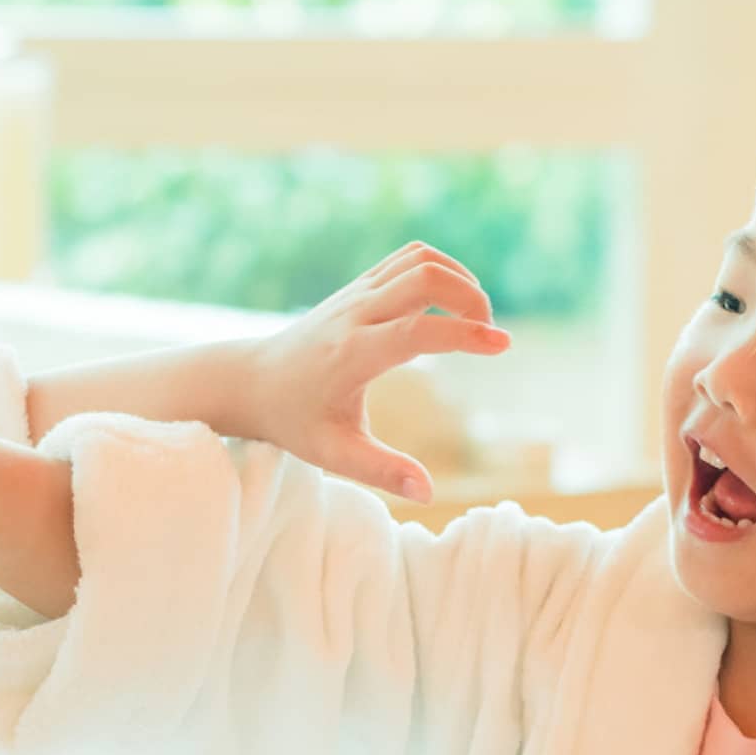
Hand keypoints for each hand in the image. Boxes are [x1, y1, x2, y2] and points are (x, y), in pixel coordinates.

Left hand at [243, 242, 511, 502]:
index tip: (502, 345)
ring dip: (460, 279)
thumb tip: (429, 494)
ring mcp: (357, 294)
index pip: (418, 330)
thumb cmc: (294, 422)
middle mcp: (356, 314)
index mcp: (352, 354)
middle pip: (425, 277)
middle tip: (488, 337)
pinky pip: (408, 260)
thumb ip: (382, 471)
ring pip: (419, 260)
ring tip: (475, 321)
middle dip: (471, 297)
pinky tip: (451, 305)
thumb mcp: (333, 454)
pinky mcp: (360, 286)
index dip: (464, 334)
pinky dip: (441, 270)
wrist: (253, 382)